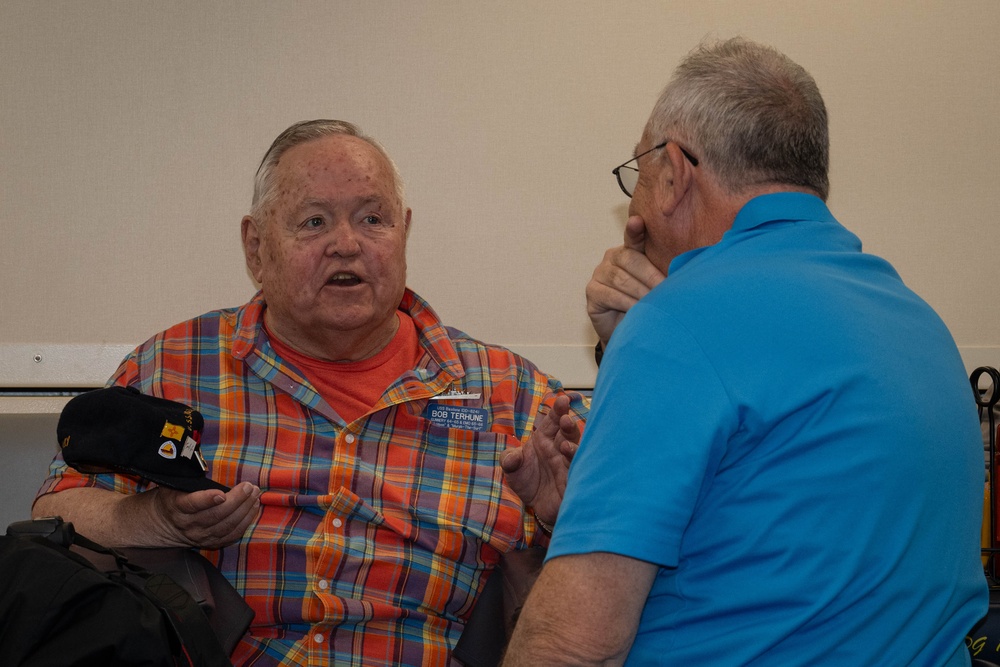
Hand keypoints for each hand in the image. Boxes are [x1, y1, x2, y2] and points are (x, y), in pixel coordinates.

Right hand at [146, 481, 261, 548]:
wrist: (166, 524)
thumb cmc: (175, 497)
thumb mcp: (174, 483)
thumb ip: (188, 474)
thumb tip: (201, 457)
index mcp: (177, 507)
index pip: (192, 504)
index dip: (207, 500)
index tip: (222, 494)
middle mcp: (189, 524)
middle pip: (216, 515)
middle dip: (237, 500)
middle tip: (249, 487)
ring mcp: (201, 536)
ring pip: (227, 525)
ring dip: (245, 509)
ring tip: (255, 494)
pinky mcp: (212, 543)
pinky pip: (233, 535)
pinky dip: (246, 521)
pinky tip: (254, 507)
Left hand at [501, 394, 581, 524]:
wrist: (535, 506)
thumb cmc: (527, 481)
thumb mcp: (512, 468)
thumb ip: (509, 459)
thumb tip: (512, 458)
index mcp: (545, 439)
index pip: (553, 420)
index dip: (559, 409)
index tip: (563, 399)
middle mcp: (559, 448)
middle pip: (568, 432)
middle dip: (568, 423)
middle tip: (565, 418)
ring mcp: (567, 463)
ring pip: (576, 449)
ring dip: (573, 443)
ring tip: (566, 441)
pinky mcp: (572, 480)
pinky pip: (578, 470)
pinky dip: (576, 464)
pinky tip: (570, 457)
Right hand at [586, 215, 664, 344]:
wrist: (629, 330)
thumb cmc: (646, 303)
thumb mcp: (657, 285)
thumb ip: (663, 270)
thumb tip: (684, 264)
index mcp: (628, 250)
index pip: (633, 238)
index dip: (635, 231)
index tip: (638, 222)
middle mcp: (611, 258)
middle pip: (629, 260)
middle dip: (650, 276)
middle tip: (667, 289)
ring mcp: (599, 274)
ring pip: (621, 279)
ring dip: (640, 292)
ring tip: (656, 302)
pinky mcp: (592, 292)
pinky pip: (610, 295)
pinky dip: (626, 303)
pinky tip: (638, 310)